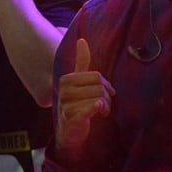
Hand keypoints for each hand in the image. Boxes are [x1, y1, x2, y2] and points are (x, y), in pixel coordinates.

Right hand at [56, 39, 115, 158]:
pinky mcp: (72, 117)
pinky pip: (93, 107)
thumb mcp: (79, 83)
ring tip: (102, 110)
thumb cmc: (76, 105)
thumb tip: (82, 40)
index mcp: (66, 79)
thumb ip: (81, 62)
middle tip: (104, 104)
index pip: (96, 76)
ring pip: (98, 97)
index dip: (106, 85)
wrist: (69, 132)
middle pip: (99, 86)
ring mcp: (66, 104)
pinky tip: (100, 112)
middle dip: (106, 96)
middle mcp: (64, 90)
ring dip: (105, 105)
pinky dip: (100, 108)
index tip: (107, 92)